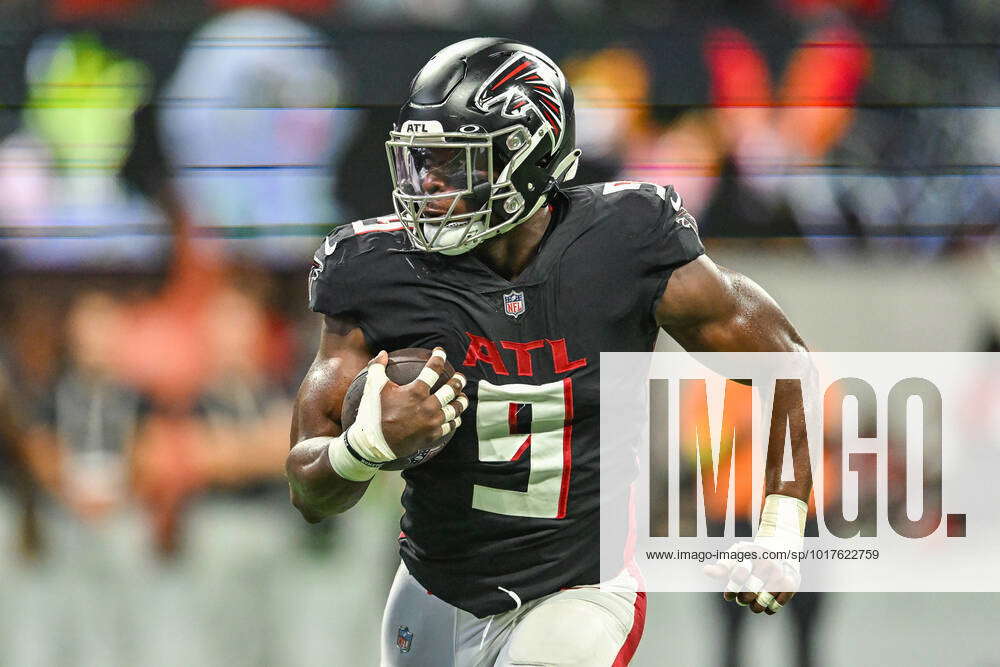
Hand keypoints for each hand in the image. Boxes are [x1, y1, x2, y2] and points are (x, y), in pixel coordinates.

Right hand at [348, 348, 468, 461]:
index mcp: (416, 392)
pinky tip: (456, 417)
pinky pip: (450, 425)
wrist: (374, 444)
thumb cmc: (373, 414)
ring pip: (455, 409)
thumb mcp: (373, 387)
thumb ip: (378, 367)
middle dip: (458, 381)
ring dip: (461, 401)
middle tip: (460, 377)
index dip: (439, 357)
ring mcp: (432, 422)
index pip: (433, 369)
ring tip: (463, 397)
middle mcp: (428, 406)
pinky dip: (455, 420)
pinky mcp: (432, 435)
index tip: (441, 352)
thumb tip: (382, 353)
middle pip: (451, 390)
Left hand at [704, 494, 806, 614]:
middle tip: (741, 600)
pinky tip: (766, 604)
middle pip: (750, 592)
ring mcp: (780, 573)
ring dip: (755, 607)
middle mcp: (767, 562)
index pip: (738, 576)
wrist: (782, 544)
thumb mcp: (737, 554)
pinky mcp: (791, 583)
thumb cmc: (753, 554)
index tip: (728, 596)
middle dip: (742, 599)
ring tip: (752, 604)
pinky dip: (769, 609)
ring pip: (763, 601)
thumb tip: (706, 571)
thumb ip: (723, 565)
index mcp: (751, 554)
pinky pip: (776, 606)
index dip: (731, 589)